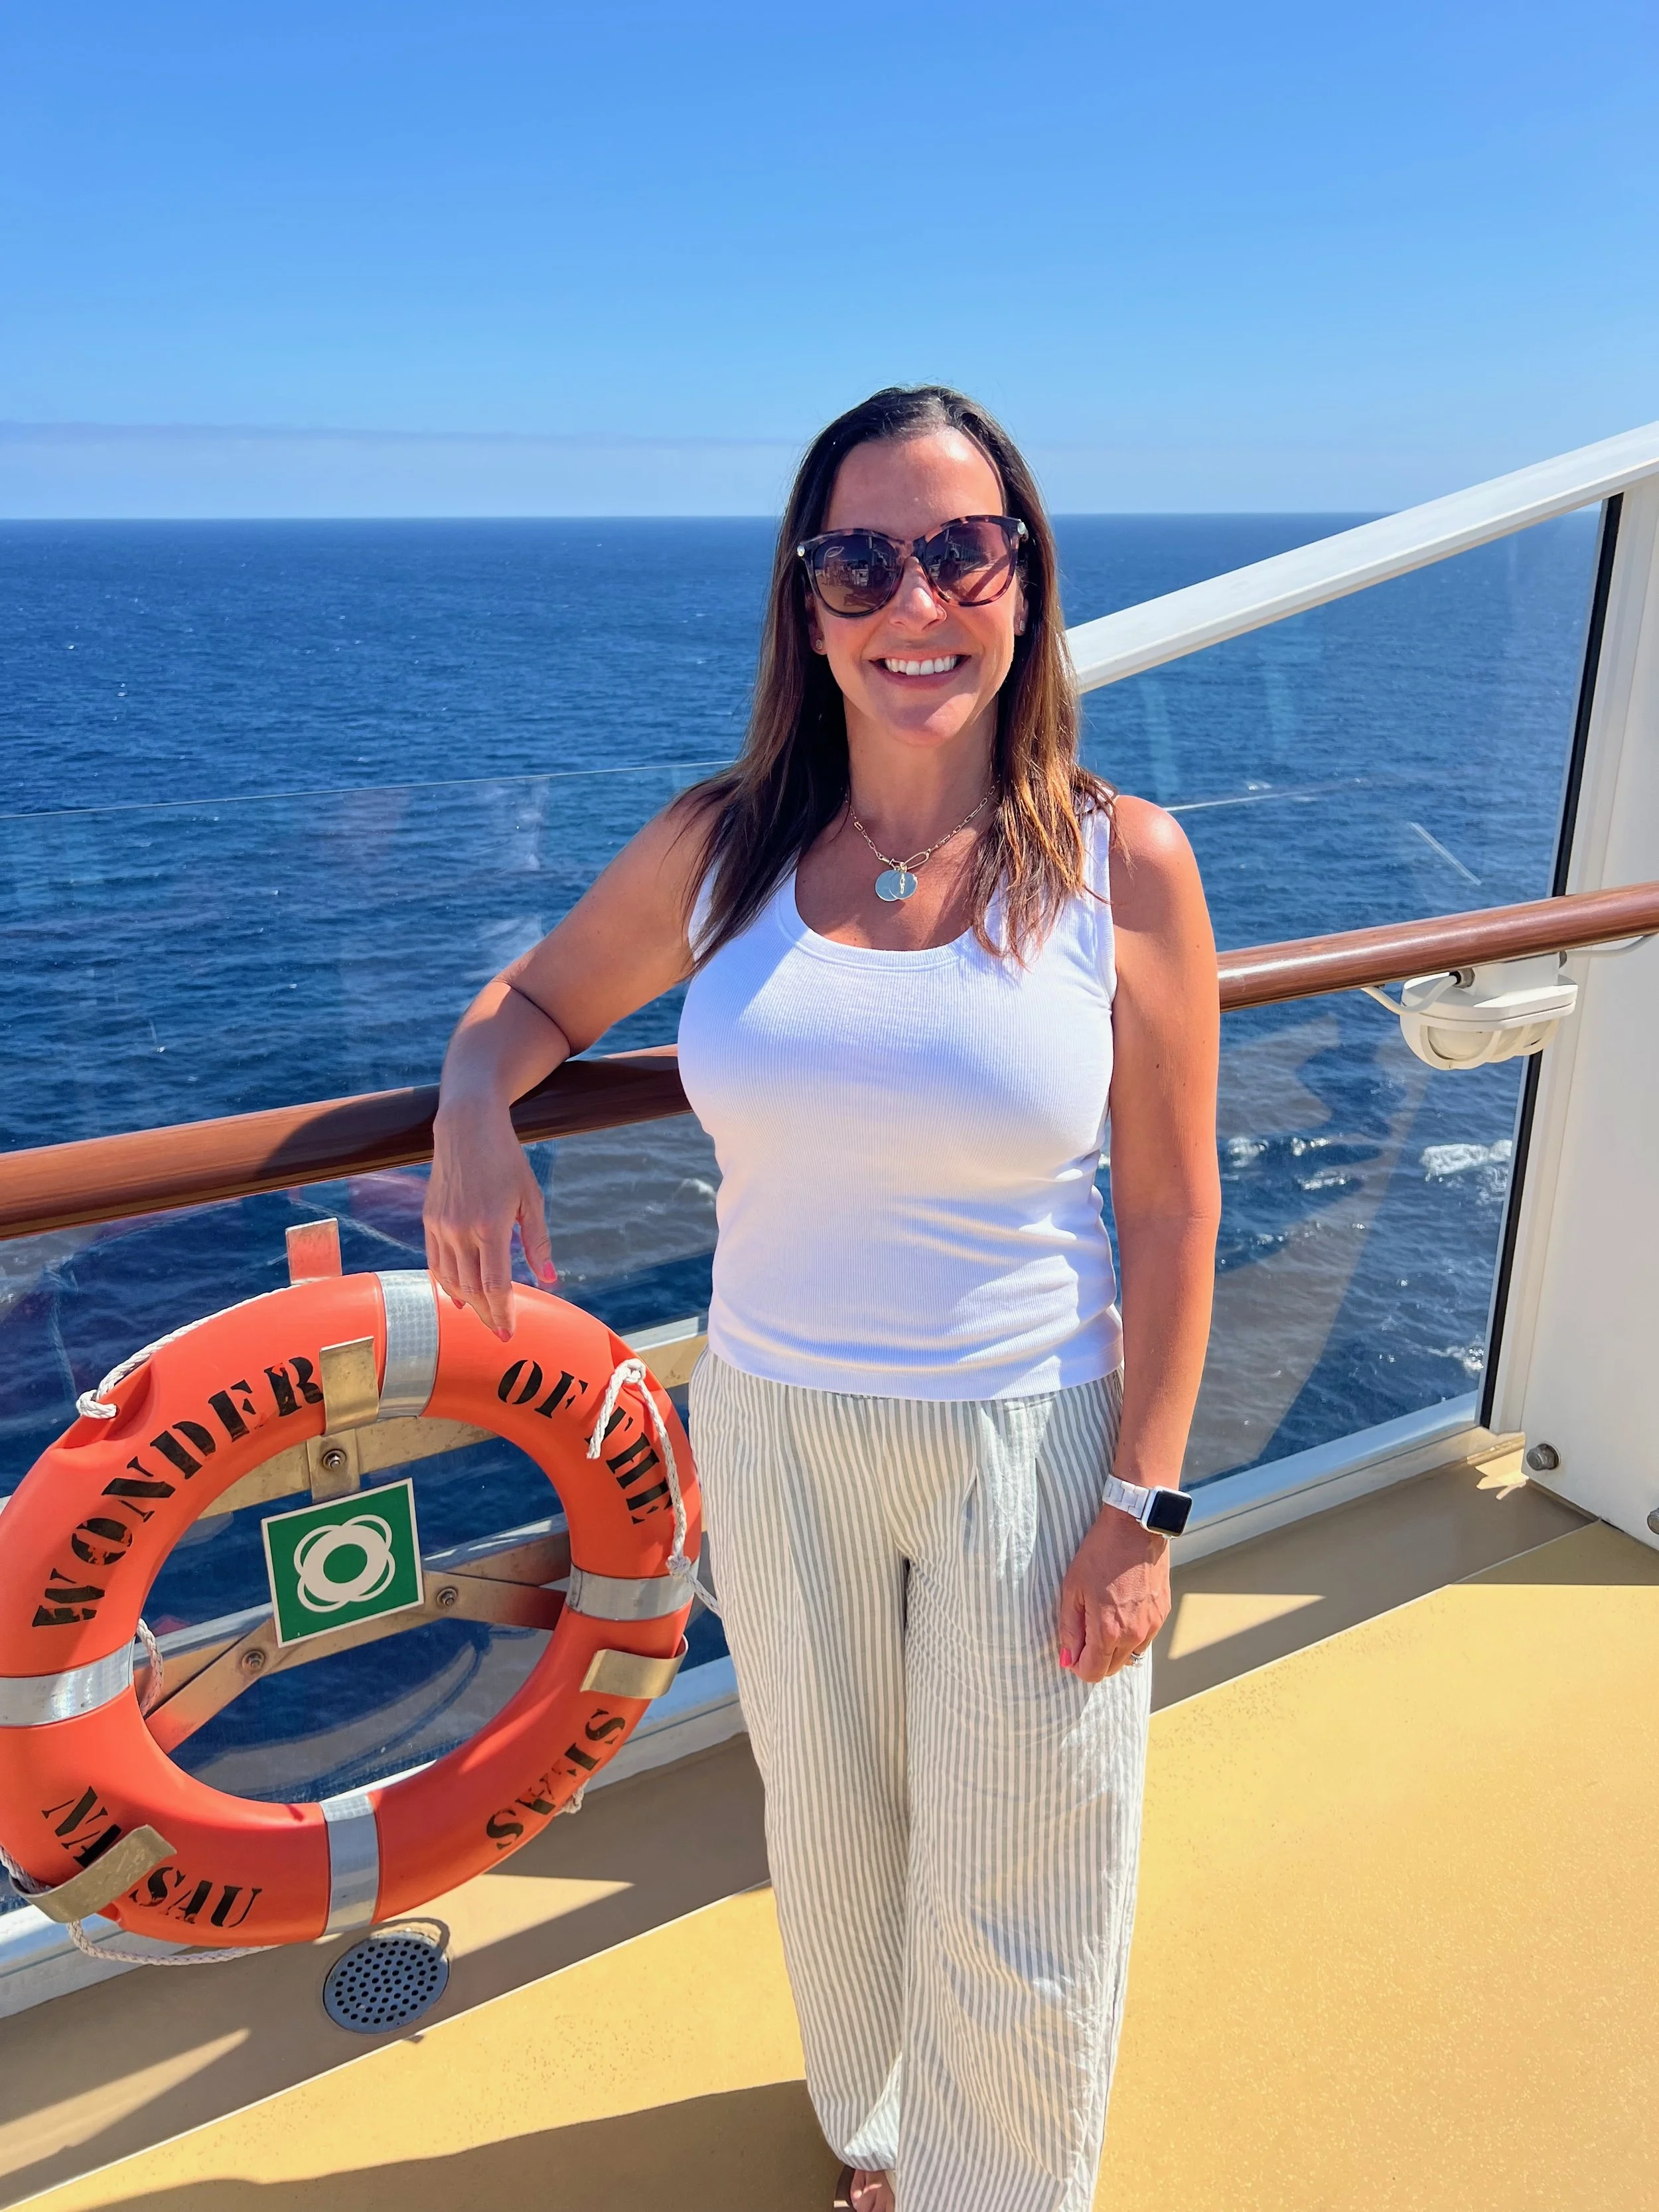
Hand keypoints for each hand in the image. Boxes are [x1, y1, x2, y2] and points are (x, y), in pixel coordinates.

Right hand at [423, 1096, 556, 1338]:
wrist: (466, 1127)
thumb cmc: (505, 1158)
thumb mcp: (531, 1197)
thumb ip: (538, 1241)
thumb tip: (549, 1278)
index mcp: (490, 1226)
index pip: (495, 1284)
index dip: (503, 1312)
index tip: (509, 1332)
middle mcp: (460, 1230)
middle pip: (472, 1289)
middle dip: (487, 1315)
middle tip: (500, 1332)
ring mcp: (441, 1226)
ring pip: (451, 1280)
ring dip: (468, 1304)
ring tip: (484, 1318)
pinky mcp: (428, 1220)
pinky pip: (435, 1263)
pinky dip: (446, 1284)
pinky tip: (457, 1297)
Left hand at [1056, 1505, 1170, 1680]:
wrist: (1135, 1528)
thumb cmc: (1100, 1554)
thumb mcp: (1073, 1589)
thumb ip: (1069, 1629)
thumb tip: (1068, 1659)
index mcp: (1108, 1631)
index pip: (1093, 1672)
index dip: (1078, 1667)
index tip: (1072, 1652)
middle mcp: (1134, 1635)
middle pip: (1112, 1669)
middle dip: (1095, 1660)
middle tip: (1084, 1634)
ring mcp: (1152, 1626)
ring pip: (1129, 1656)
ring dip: (1114, 1649)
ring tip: (1104, 1619)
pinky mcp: (1162, 1614)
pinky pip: (1144, 1639)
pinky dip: (1131, 1635)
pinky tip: (1122, 1610)